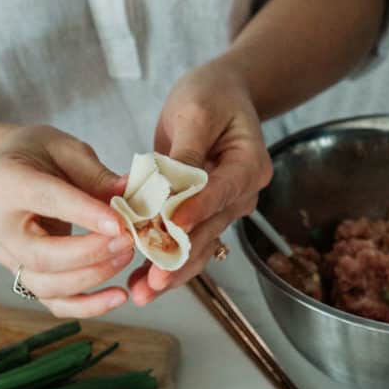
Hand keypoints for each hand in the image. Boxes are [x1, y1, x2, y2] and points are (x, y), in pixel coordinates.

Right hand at [0, 125, 132, 317]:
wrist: (7, 172)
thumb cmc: (37, 154)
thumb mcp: (66, 149)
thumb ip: (96, 175)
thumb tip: (134, 196)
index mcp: (2, 182)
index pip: (45, 200)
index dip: (84, 214)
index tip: (120, 223)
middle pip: (40, 255)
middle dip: (90, 253)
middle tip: (128, 242)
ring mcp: (4, 255)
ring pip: (45, 284)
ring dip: (92, 277)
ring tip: (126, 257)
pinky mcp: (19, 275)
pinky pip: (52, 302)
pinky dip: (87, 306)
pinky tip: (117, 297)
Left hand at [128, 58, 271, 304]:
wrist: (220, 96)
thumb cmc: (210, 96)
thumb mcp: (195, 112)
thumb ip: (185, 150)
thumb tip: (169, 185)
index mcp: (249, 165)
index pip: (221, 192)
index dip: (196, 210)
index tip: (170, 227)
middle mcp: (241, 194)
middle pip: (210, 230)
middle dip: (180, 258)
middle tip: (153, 281)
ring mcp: (224, 208)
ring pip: (198, 246)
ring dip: (170, 271)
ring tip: (143, 293)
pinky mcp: (203, 215)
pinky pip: (186, 243)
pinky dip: (163, 261)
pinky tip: (140, 282)